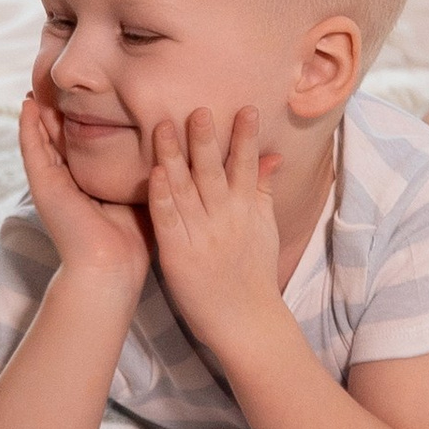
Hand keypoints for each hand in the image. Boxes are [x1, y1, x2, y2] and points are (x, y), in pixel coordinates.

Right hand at [18, 93, 148, 296]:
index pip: (78, 148)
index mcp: (84, 187)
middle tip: (51, 85)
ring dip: (37, 114)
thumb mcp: (139, 195)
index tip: (82, 99)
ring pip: (40, 140)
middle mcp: (65, 183)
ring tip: (34, 87)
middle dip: (54, 114)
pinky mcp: (44, 186)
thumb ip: (144, 173)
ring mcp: (51, 184)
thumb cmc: (131, 239)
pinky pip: (32, 150)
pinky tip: (27, 106)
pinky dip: (27, 127)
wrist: (111, 267)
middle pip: (56, 140)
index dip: (77, 123)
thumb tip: (168, 152)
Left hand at [146, 107, 284, 353]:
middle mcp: (226, 218)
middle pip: (214, 171)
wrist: (246, 321)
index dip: (245, 137)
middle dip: (207, 139)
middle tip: (199, 108)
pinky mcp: (178, 252)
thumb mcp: (264, 227)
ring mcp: (202, 234)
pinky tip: (155, 172)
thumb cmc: (253, 272)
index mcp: (248, 210)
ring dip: (175, 155)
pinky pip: (168, 218)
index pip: (247, 166)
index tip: (244, 108)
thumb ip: (263, 189)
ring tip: (164, 125)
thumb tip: (272, 156)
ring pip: (186, 188)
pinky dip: (162, 195)